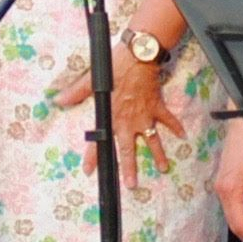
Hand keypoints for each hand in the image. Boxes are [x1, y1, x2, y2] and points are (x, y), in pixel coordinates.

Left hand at [53, 48, 187, 186]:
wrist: (139, 56)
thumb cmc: (115, 66)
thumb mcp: (92, 79)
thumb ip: (76, 92)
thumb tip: (58, 100)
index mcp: (111, 116)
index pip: (100, 141)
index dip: (93, 157)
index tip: (89, 171)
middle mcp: (128, 121)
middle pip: (128, 149)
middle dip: (129, 168)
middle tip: (131, 185)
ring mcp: (145, 116)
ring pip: (152, 140)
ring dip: (158, 155)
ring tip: (164, 169)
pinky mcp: (157, 106)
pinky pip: (168, 119)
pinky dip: (176, 127)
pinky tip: (183, 136)